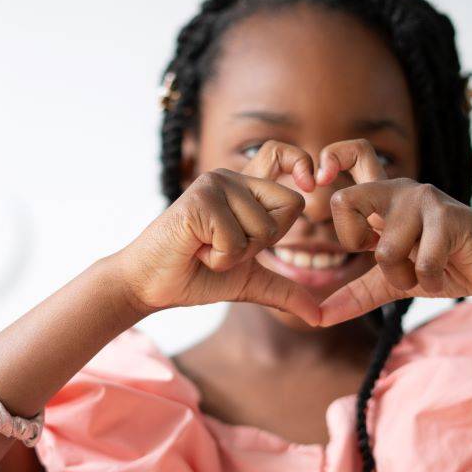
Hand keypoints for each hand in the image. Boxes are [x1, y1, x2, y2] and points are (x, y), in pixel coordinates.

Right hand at [113, 142, 321, 325]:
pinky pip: (235, 239)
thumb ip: (286, 290)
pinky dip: (219, 258)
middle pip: (290, 205)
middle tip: (226, 247)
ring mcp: (214, 185)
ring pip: (263, 228)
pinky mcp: (200, 201)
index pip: (281, 154)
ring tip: (206, 249)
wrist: (150, 285)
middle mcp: (231, 179)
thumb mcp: (250, 282)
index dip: (302, 163)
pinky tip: (196, 250)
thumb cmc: (196, 277)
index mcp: (245, 189)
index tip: (312, 182)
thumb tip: (320, 317)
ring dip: (237, 255)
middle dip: (265, 242)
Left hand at [314, 139, 471, 325]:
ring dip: (403, 278)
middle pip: (343, 200)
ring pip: (384, 251)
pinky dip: (431, 281)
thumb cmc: (446, 266)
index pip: (352, 155)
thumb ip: (355, 295)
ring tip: (425, 270)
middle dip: (353, 241)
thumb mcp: (393, 282)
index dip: (331, 160)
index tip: (321, 181)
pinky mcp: (449, 218)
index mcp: (383, 197)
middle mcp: (400, 190)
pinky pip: (420, 264)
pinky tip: (445, 272)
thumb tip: (317, 318)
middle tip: (378, 251)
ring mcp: (424, 201)